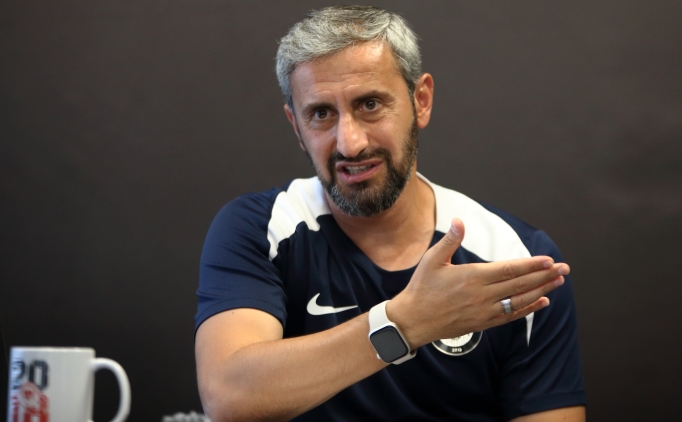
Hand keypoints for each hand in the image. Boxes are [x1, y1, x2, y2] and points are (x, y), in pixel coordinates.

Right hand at [388, 218, 568, 348]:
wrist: (414, 320)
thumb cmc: (422, 288)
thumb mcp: (432, 260)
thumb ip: (450, 241)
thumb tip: (458, 221)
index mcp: (472, 277)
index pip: (509, 270)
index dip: (531, 265)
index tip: (549, 260)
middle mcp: (482, 295)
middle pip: (520, 284)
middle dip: (544, 276)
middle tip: (565, 269)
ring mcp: (485, 311)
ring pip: (520, 300)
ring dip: (541, 291)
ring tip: (558, 282)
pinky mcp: (484, 323)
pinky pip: (511, 316)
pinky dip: (528, 308)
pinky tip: (542, 302)